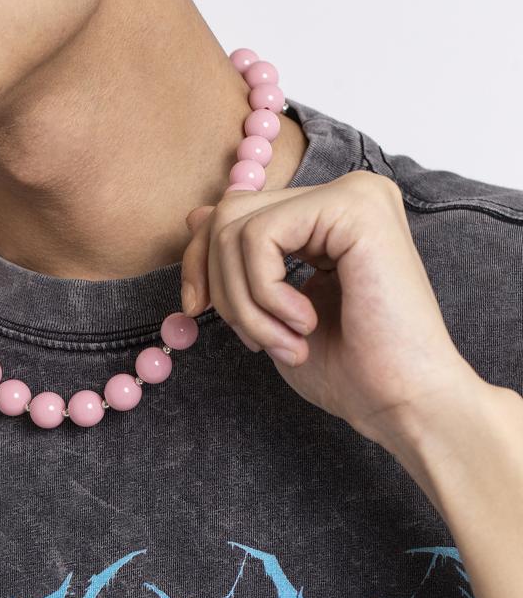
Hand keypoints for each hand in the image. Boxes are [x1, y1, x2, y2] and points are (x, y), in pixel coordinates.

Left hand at [180, 170, 482, 446]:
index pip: (234, 214)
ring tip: (283, 342)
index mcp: (327, 218)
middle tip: (253, 340)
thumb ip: (239, 262)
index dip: (199, 262)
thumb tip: (196, 214)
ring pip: (238, 227)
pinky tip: (304, 324)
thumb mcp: (269, 311)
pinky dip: (264, 294)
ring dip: (245, 302)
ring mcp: (352, 194)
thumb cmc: (347, 370)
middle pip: (229, 213)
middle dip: (218, 284)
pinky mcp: (354, 207)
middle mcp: (343, 195)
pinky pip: (261, 238)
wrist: (402, 403)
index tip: (195, 310)